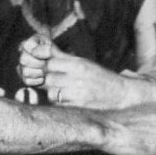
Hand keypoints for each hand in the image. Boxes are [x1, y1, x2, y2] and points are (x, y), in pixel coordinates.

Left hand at [19, 35, 150, 108]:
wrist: (121, 95)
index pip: (50, 60)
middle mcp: (77, 77)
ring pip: (51, 91)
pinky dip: (58, 102)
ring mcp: (77, 93)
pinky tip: (66, 99)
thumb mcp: (84, 63)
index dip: (39, 61)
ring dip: (51, 91)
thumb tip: (41, 48)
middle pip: (48, 76)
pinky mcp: (78, 106)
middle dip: (44, 77)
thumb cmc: (100, 78)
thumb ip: (62, 58)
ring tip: (61, 89)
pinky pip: (59, 104)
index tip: (35, 61)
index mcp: (79, 63)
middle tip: (46, 78)